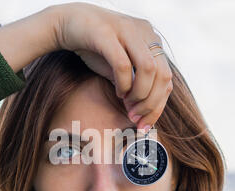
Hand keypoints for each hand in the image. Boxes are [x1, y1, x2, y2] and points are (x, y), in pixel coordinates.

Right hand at [49, 2, 172, 129]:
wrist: (67, 23)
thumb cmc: (94, 48)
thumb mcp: (120, 68)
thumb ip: (134, 86)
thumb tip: (142, 114)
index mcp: (151, 39)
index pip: (167, 78)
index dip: (159, 105)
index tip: (144, 124)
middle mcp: (144, 32)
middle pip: (163, 75)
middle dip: (151, 104)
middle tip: (135, 118)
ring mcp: (127, 30)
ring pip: (149, 69)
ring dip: (140, 95)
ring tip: (127, 105)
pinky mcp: (107, 34)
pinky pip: (123, 65)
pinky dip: (124, 84)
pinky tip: (118, 92)